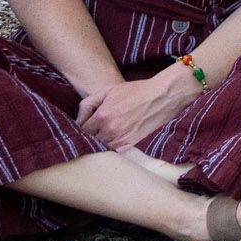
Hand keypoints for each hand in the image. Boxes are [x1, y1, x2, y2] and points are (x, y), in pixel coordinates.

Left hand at [71, 61, 187, 152]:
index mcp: (102, 116)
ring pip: (102, 146)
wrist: (161, 96)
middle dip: (92, 134)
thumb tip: (79, 119)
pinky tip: (116, 137)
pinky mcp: (132, 144)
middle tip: (96, 127)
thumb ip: (89, 103)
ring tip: (107, 131)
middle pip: (91, 139)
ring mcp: (121, 139)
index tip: (88, 122)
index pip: (82, 129)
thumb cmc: (135, 91)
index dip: (83, 126)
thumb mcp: (108, 90)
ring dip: (102, 141)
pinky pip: (115, 151)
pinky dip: (113, 146)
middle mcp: (110, 130)